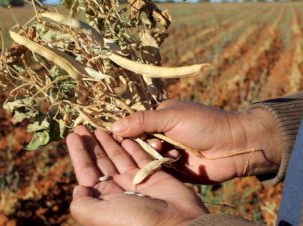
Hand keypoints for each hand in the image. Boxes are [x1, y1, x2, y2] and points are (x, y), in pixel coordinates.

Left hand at [66, 126, 207, 225]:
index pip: (86, 171)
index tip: (72, 135)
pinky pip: (140, 157)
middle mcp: (118, 189)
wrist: (176, 225)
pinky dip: (133, 146)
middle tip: (83, 126)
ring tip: (100, 127)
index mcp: (103, 199)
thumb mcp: (99, 214)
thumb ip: (83, 203)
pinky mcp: (154, 176)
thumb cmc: (136, 221)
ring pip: (119, 157)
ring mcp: (136, 182)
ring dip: (109, 142)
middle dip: (91, 144)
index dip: (78, 153)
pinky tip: (124, 135)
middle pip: (101, 162)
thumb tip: (77, 188)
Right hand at [112, 99, 281, 182]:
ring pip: (145, 155)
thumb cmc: (205, 124)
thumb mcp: (172, 117)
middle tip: (157, 145)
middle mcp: (160, 132)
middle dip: (142, 144)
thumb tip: (113, 126)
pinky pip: (156, 168)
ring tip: (170, 153)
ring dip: (154, 154)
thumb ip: (143, 121)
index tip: (118, 136)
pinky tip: (175, 161)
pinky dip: (162, 165)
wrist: (235, 146)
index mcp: (159, 115)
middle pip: (136, 141)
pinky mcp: (172, 167)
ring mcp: (166, 150)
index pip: (133, 122)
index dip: (126, 129)